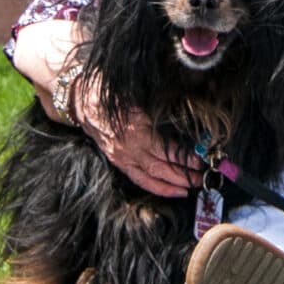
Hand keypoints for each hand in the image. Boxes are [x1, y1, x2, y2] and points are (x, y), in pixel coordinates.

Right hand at [63, 73, 197, 198]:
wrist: (80, 101)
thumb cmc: (108, 93)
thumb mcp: (134, 93)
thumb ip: (156, 104)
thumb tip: (182, 106)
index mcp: (137, 130)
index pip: (167, 149)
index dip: (185, 156)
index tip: (201, 158)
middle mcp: (131, 148)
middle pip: (163, 167)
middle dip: (185, 174)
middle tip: (203, 176)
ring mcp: (123, 157)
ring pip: (153, 176)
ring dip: (175, 183)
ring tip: (193, 185)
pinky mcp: (118, 162)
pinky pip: (140, 179)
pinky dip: (158, 187)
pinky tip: (173, 190)